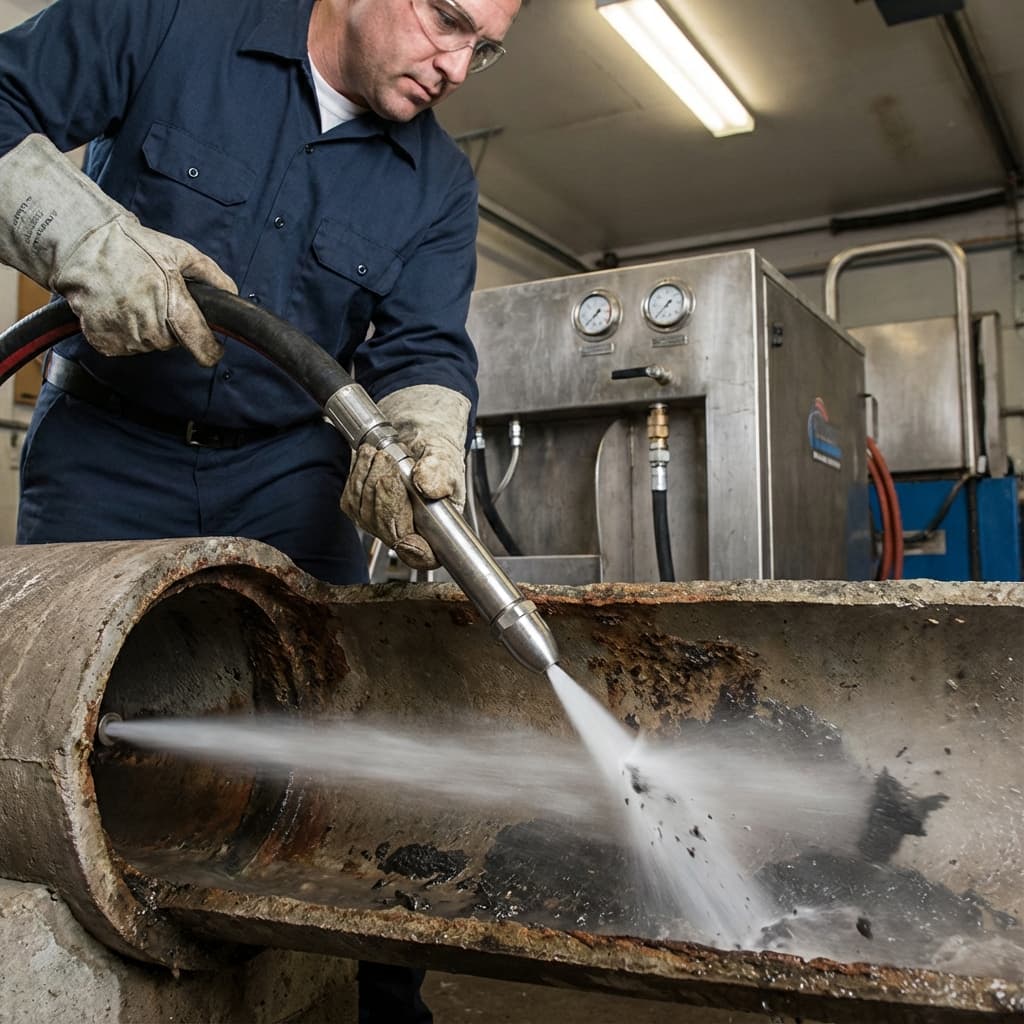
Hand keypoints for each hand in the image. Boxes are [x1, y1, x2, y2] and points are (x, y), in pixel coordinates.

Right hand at [54, 215, 236, 365]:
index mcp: (172, 304)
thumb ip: (211, 274)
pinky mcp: (104, 340)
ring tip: (134, 298)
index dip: (211, 350)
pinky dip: (125, 332)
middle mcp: (149, 324)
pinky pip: (125, 346)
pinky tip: (119, 308)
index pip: (200, 343)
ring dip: (147, 329)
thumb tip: (231, 293)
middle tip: (156, 298)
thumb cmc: (132, 246)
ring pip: (149, 345)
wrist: (83, 245)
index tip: (214, 349)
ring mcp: (125, 334)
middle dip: (171, 325)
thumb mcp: (179, 252)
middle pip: (173, 342)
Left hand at [341, 385, 470, 569]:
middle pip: (389, 529)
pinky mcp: (360, 509)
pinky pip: (352, 499)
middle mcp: (407, 532)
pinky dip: (358, 474)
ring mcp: (381, 524)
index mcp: (438, 529)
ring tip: (381, 453)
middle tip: (388, 461)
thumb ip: (440, 472)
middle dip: (386, 493)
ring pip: (367, 512)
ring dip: (370, 477)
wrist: (416, 441)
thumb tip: (428, 486)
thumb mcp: (447, 458)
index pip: (426, 556)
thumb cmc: (436, 455)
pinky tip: (369, 458)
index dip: (417, 554)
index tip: (408, 541)